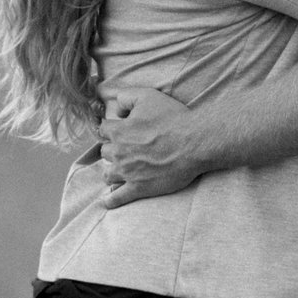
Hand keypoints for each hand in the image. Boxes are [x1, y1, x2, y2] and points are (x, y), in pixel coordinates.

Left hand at [96, 86, 201, 208]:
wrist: (194, 143)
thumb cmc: (173, 119)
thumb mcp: (148, 96)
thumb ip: (126, 97)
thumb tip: (116, 107)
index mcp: (119, 131)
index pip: (103, 130)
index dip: (110, 129)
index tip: (116, 131)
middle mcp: (119, 152)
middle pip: (104, 152)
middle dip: (112, 150)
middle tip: (125, 149)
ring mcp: (127, 172)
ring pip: (107, 174)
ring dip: (112, 171)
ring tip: (119, 171)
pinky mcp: (138, 188)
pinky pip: (117, 198)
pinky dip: (110, 200)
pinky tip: (108, 201)